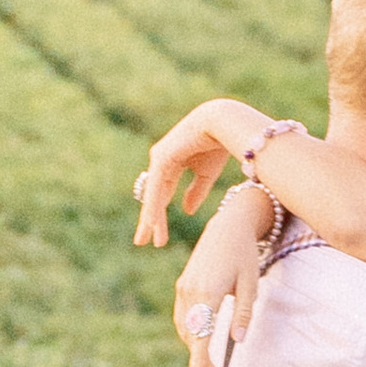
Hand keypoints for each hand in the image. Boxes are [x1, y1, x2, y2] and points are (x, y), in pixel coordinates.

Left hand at [133, 98, 272, 245]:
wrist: (223, 124)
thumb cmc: (218, 144)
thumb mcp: (207, 174)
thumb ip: (196, 192)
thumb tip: (186, 211)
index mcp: (171, 164)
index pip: (162, 194)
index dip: (159, 216)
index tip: (158, 237)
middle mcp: (161, 161)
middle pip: (153, 198)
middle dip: (150, 221)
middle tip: (142, 242)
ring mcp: (159, 158)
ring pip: (153, 195)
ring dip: (150, 219)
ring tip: (145, 240)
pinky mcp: (162, 158)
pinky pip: (157, 188)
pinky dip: (154, 206)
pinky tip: (151, 222)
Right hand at [172, 184, 270, 366]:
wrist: (227, 227)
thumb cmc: (244, 255)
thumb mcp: (250, 284)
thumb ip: (244, 313)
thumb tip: (237, 339)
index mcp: (209, 292)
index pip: (202, 333)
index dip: (199, 358)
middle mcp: (190, 291)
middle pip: (191, 335)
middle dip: (198, 359)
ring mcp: (183, 287)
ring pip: (184, 327)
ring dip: (192, 347)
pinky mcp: (182, 284)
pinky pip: (182, 315)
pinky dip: (189, 332)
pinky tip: (199, 341)